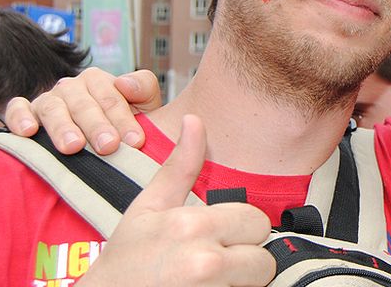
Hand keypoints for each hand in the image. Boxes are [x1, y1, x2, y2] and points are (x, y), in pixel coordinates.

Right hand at [3, 67, 162, 154]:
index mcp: (99, 81)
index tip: (136, 141)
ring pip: (53, 108)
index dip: (125, 120)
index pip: (112, 98)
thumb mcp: (144, 105)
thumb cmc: (124, 125)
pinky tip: (29, 132)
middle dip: (97, 126)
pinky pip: (17, 109)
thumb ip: (143, 88)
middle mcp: (71, 87)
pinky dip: (21, 118)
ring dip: (63, 127)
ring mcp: (48, 100)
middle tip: (109, 147)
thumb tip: (124, 83)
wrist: (100, 142)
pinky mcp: (25, 113)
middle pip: (84, 105)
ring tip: (73, 147)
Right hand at [78, 114, 274, 286]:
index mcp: (192, 226)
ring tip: (209, 281)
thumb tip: (194, 120)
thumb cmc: (126, 260)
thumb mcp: (148, 208)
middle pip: (265, 258)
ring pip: (258, 283)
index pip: (257, 222)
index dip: (242, 231)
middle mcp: (205, 261)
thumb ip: (180, 166)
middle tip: (214, 265)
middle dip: (246, 260)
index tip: (219, 239)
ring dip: (240, 283)